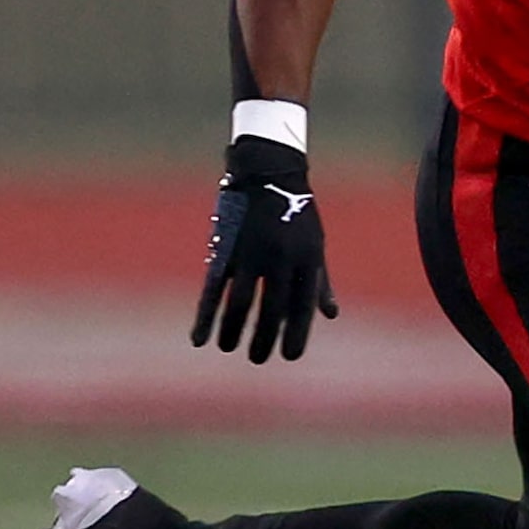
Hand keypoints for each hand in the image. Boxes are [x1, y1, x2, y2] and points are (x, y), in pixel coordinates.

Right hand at [191, 135, 337, 361]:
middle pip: (271, 311)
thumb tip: (329, 315)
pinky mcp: (225, 248)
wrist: (267, 169)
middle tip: (257, 358)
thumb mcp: (315, 243)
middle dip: (263, 340)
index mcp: (307, 259)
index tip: (289, 356)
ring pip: (239, 305)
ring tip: (228, 348)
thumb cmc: (296, 209)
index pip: (301, 308)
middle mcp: (280, 259)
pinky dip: (204, 316)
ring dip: (233, 331)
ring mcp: (251, 253)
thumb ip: (320, 280)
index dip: (296, 335)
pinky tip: (199, 338)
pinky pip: (212, 289)